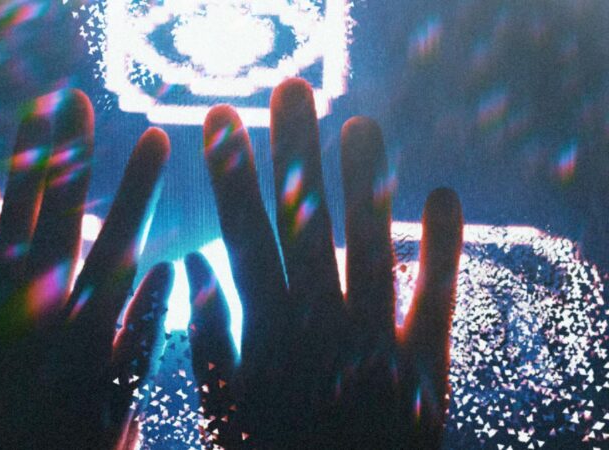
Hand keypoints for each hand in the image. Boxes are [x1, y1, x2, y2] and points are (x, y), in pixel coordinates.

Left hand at [0, 90, 172, 448]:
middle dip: (71, 158)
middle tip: (77, 100)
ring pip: (9, 235)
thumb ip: (143, 334)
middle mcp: (40, 324)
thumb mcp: (125, 404)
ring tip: (31, 119)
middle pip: (59, 223)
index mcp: (90, 339)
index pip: (121, 244)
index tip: (156, 137)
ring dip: (20, 174)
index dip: (138, 188)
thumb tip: (166, 267)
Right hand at [187, 78, 462, 448]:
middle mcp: (322, 328)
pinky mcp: (427, 367)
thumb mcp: (224, 413)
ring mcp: (377, 343)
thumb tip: (188, 264)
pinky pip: (438, 298)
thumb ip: (209, 338)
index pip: (244, 237)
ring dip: (366, 183)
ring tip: (360, 123)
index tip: (219, 122)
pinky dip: (443, 248)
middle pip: (307, 225)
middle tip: (290, 91)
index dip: (232, 175)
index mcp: (268, 337)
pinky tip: (442, 192)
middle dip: (295, 154)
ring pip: (371, 247)